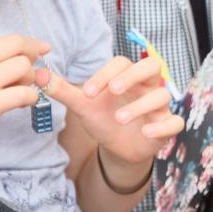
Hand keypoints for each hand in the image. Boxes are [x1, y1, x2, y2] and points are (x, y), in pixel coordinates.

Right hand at [0, 36, 51, 161]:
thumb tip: (19, 61)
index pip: (3, 39)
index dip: (24, 46)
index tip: (34, 54)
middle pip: (17, 44)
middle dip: (33, 54)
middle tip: (36, 68)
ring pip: (23, 66)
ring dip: (31, 78)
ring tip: (23, 90)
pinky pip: (23, 93)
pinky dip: (31, 97)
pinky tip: (24, 103)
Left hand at [48, 58, 180, 172]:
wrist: (118, 148)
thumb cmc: (104, 119)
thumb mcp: (84, 106)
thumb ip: (63, 90)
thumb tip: (37, 74)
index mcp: (127, 77)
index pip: (121, 63)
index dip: (105, 73)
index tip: (88, 92)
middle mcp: (146, 87)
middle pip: (151, 66)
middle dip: (132, 76)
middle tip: (112, 91)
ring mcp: (159, 106)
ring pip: (162, 95)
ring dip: (141, 105)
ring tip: (119, 119)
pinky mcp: (167, 126)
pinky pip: (175, 122)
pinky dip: (162, 126)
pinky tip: (145, 132)